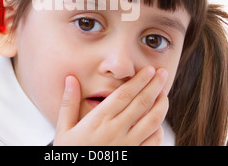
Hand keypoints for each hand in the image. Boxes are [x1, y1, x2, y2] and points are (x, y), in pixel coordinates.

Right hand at [53, 66, 168, 145]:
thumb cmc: (70, 154)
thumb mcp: (63, 130)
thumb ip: (68, 104)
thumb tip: (70, 79)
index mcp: (99, 121)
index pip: (124, 95)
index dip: (139, 81)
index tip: (148, 70)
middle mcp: (116, 131)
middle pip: (142, 103)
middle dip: (155, 86)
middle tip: (162, 73)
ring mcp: (128, 145)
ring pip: (152, 121)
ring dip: (161, 105)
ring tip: (164, 93)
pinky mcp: (135, 156)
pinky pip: (154, 141)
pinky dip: (159, 129)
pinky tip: (158, 121)